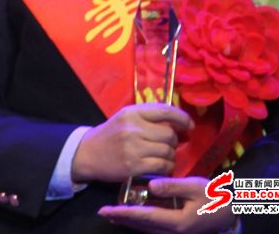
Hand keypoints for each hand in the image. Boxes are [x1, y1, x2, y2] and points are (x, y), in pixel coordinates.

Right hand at [71, 103, 193, 182]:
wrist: (89, 153)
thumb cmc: (112, 133)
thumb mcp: (127, 117)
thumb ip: (149, 116)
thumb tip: (177, 121)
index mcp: (133, 112)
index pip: (165, 111)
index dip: (182, 118)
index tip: (189, 125)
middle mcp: (133, 128)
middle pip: (169, 134)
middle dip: (174, 140)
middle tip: (170, 144)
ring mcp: (133, 148)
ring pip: (167, 151)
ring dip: (171, 155)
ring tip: (166, 156)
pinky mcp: (133, 166)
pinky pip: (161, 166)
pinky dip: (166, 167)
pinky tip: (162, 166)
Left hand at [98, 177, 235, 232]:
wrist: (231, 212)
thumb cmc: (214, 197)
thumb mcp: (195, 187)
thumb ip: (172, 186)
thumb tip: (150, 185)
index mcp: (175, 222)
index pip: (143, 217)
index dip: (124, 213)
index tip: (107, 210)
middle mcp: (171, 231)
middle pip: (141, 226)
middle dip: (122, 219)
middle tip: (104, 212)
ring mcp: (174, 233)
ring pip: (145, 228)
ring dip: (129, 220)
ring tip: (114, 213)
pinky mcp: (176, 229)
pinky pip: (153, 227)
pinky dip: (140, 220)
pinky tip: (135, 213)